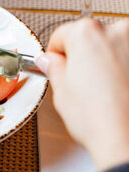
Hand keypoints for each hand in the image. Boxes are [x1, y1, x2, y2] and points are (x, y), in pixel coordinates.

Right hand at [37, 18, 128, 171]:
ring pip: (114, 47)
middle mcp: (116, 31)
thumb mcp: (61, 92)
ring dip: (107, 62)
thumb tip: (50, 61)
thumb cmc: (100, 120)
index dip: (56, 53)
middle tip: (81, 81)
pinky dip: (125, 70)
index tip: (56, 63)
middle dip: (84, 56)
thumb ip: (54, 68)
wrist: (127, 140)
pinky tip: (119, 90)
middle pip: (91, 37)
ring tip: (104, 90)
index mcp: (86, 33)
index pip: (62, 35)